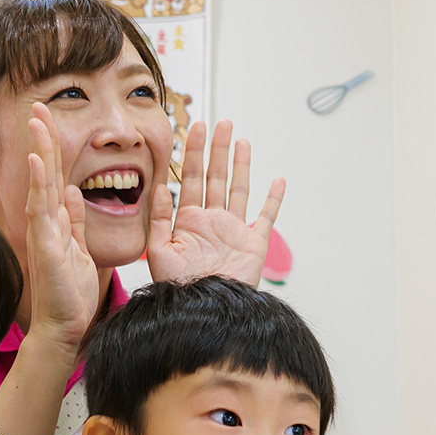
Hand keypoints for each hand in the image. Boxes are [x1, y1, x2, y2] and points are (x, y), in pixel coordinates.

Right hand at [24, 101, 100, 348]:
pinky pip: (42, 210)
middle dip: (43, 138)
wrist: (66, 327)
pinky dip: (39, 184)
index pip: (56, 175)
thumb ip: (74, 220)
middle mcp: (46, 222)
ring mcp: (43, 232)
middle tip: (38, 105)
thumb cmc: (72, 293)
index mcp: (58, 221)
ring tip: (37, 122)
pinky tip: (37, 160)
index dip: (54, 146)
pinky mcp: (45, 246)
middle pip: (44, 172)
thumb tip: (70, 190)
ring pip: (40, 184)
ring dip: (40, 151)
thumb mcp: (79, 248)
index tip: (50, 117)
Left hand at [146, 120, 284, 285]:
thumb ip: (158, 219)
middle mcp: (212, 221)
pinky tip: (278, 181)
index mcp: (188, 220)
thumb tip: (160, 187)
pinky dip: (273, 200)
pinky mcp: (253, 244)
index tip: (195, 128)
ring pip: (239, 189)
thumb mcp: (157, 251)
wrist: (202, 311)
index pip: (190, 177)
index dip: (192, 152)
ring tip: (241, 141)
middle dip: (217, 149)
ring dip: (241, 165)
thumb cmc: (177, 288)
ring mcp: (233, 230)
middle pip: (216, 176)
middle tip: (221, 123)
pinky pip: (265, 218)